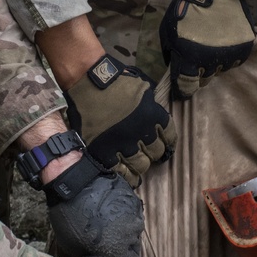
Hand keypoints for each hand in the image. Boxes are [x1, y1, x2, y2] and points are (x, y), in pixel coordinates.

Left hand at [46, 163, 145, 256]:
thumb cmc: (69, 215)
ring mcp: (134, 214)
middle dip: (124, 247)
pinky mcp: (133, 199)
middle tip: (109, 241)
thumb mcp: (72, 246)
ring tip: (109, 224)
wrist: (73, 181)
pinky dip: (124, 214)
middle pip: (134, 247)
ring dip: (124, 229)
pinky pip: (132, 213)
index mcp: (119, 249)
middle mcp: (131, 233)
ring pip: (134, 229)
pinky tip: (110, 211)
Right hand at [64, 55, 174, 185]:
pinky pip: (120, 171)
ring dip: (140, 165)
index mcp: (153, 115)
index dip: (168, 141)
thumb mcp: (142, 88)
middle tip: (147, 154)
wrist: (87, 81)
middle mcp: (142, 132)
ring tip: (137, 167)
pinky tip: (126, 176)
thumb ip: (152, 106)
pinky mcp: (105, 151)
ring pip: (140, 165)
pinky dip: (125, 175)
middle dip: (153, 153)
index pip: (169, 136)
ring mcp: (123, 144)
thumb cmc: (114, 80)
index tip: (164, 144)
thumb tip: (157, 119)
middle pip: (156, 152)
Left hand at [159, 0, 254, 98]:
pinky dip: (228, 54)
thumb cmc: (185, 8)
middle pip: (204, 80)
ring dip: (213, 63)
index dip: (182, 90)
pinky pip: (234, 60)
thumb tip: (175, 69)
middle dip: (198, 73)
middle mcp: (211, 61)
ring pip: (220, 70)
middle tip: (196, 58)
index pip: (186, 86)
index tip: (182, 88)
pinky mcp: (244, 47)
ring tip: (209, 45)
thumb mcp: (168, 30)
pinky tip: (221, 41)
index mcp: (189, 58)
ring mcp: (229, 54)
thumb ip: (170, 54)